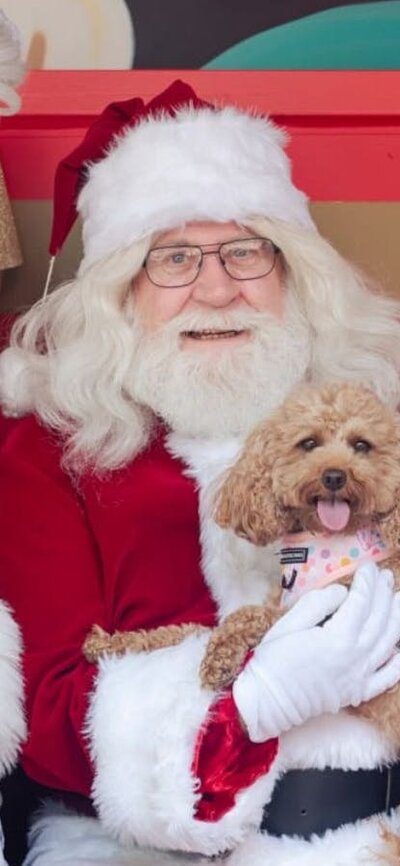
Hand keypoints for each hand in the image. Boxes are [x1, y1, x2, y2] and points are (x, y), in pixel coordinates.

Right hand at [233, 562, 399, 741]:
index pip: (361, 602)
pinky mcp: (358, 693)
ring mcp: (360, 677)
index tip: (368, 567)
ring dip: (397, 618)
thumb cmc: (273, 660)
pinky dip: (398, 662)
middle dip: (384, 594)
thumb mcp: (289, 623)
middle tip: (385, 576)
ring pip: (389, 643)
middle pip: (379, 619)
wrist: (267, 702)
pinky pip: (387, 678)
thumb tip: (342, 593)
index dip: (367, 582)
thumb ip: (318, 603)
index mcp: (337, 638)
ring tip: (399, 599)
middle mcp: (355, 658)